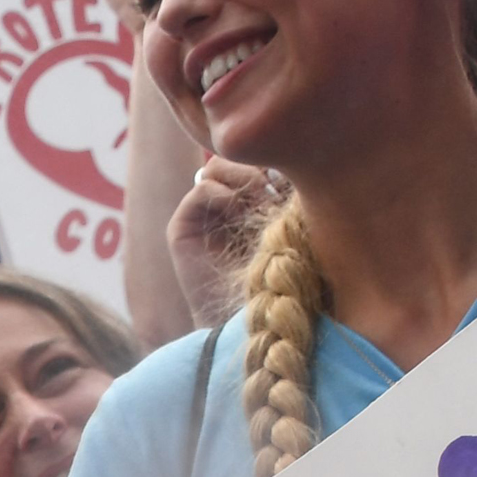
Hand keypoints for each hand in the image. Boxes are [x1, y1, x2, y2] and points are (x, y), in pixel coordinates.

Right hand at [170, 155, 282, 309]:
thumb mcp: (290, 228)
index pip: (256, 161)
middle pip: (234, 158)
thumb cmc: (279, 277)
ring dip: (241, 180)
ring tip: (259, 203)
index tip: (294, 183)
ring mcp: (201, 215)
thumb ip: (286, 195)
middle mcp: (224, 205)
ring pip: (215, 167)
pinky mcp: (181, 228)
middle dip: (257, 169)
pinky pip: (200, 189)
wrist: (250, 318)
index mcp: (250, 202)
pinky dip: (222, 196)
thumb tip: (287, 166)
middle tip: (275, 192)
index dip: (273, 165)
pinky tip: (238, 216)